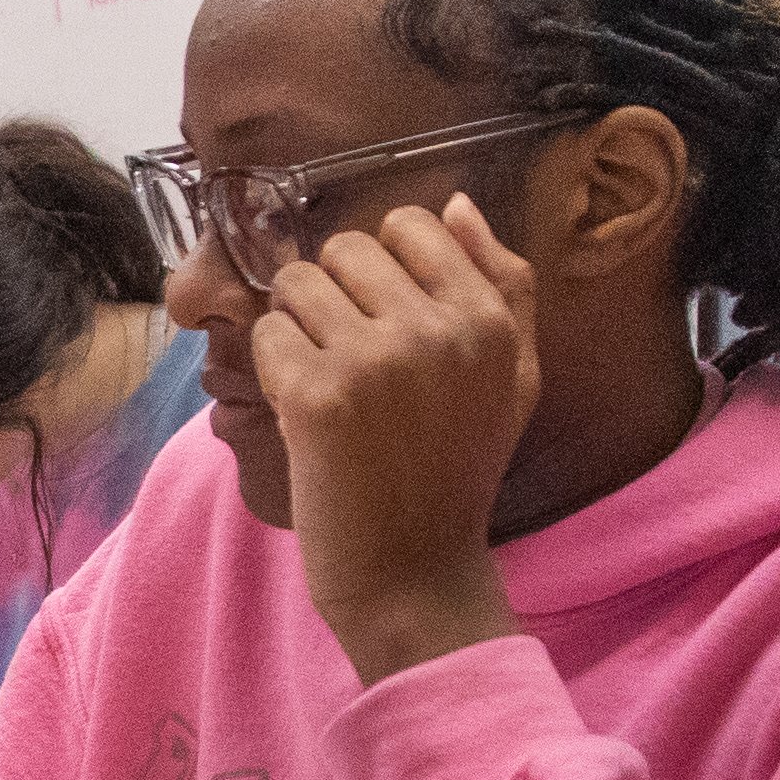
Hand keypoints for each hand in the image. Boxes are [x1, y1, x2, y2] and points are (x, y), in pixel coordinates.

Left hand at [250, 192, 539, 685]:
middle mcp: (438, 330)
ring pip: (296, 283)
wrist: (414, 573)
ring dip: (298, 327)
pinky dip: (273, 367)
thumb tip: (459, 205)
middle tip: (351, 359)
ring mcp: (376, 361)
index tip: (384, 318)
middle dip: (334, 294)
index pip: (411, 223)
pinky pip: (266, 333)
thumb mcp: (512, 377)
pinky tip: (305, 411)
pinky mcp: (316, 396)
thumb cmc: (456, 469)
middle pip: (345, 248)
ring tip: (328, 382)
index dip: (382, 266)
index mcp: (490, 318)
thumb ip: (503, 284)